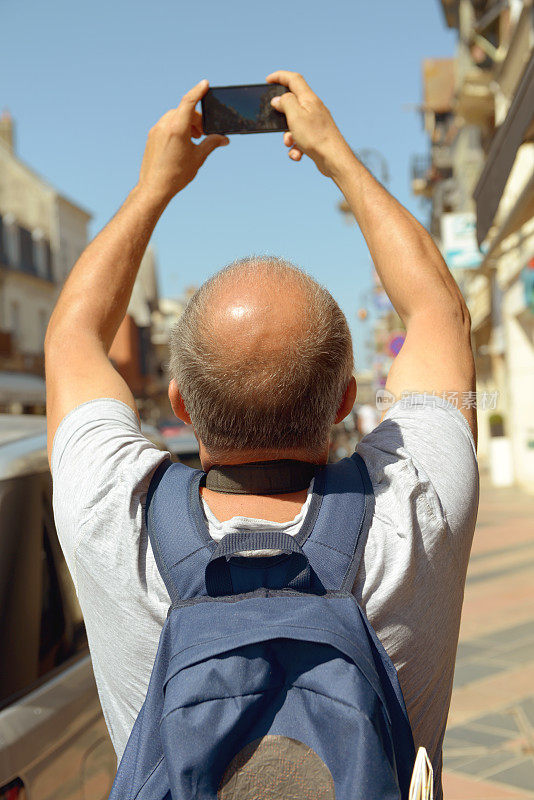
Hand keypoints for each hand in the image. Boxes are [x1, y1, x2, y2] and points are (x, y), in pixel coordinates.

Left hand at [137, 80, 228, 204]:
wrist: (154, 188)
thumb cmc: (177, 175)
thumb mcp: (198, 158)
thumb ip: (211, 144)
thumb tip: (223, 139)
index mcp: (177, 128)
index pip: (188, 102)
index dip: (198, 91)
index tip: (205, 84)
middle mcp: (165, 125)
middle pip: (183, 111)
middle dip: (196, 118)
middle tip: (203, 133)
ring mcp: (156, 130)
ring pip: (174, 117)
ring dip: (186, 122)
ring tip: (193, 138)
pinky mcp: (152, 136)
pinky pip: (166, 124)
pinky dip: (176, 127)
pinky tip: (182, 143)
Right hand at [266, 71, 350, 176]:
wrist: (333, 159)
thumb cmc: (316, 137)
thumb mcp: (295, 116)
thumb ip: (285, 103)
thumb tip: (278, 99)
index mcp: (309, 99)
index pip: (293, 79)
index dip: (279, 76)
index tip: (268, 80)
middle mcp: (313, 108)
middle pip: (292, 104)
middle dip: (281, 116)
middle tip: (275, 123)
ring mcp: (315, 123)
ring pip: (293, 125)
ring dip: (287, 136)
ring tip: (291, 144)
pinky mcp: (316, 137)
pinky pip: (300, 139)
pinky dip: (295, 147)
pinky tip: (298, 154)